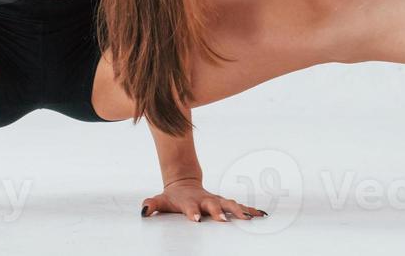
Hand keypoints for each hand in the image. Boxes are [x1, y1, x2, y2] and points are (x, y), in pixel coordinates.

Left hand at [140, 178, 266, 221]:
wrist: (184, 184)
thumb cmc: (173, 197)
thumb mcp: (160, 201)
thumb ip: (152, 205)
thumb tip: (144, 210)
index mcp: (190, 201)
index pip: (191, 207)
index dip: (193, 212)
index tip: (196, 219)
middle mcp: (205, 200)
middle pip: (213, 205)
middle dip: (219, 211)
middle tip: (224, 219)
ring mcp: (215, 200)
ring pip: (229, 204)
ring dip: (238, 210)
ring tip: (249, 217)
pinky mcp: (223, 202)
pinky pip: (238, 206)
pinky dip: (249, 210)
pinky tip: (260, 214)